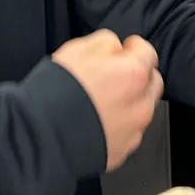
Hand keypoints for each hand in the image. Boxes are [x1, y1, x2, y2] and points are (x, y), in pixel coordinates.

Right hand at [53, 30, 162, 171]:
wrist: (42, 137)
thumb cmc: (57, 92)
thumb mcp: (77, 49)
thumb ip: (105, 43)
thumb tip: (116, 47)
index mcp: (133, 74)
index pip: (148, 53)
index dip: (135, 47)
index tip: (126, 47)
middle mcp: (141, 105)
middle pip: (152, 83)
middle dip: (139, 74)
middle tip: (118, 72)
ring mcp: (133, 132)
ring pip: (142, 110)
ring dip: (131, 101)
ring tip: (104, 100)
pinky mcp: (123, 152)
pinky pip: (129, 133)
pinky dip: (120, 124)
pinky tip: (99, 120)